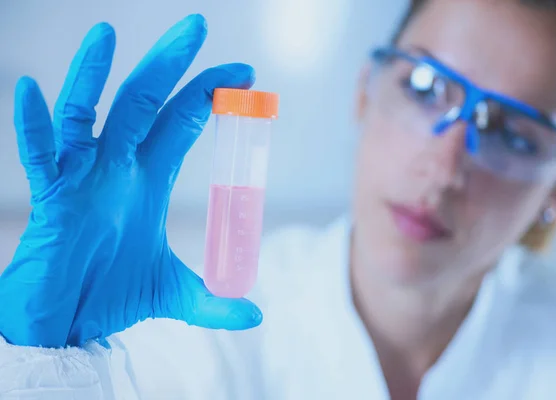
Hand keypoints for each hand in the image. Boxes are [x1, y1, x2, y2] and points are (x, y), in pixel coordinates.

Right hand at [0, 14, 261, 347]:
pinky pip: (39, 157)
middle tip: (198, 25)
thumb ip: (213, 299)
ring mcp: (81, 179)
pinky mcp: (51, 200)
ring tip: (106, 32)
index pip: (181, 122)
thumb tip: (257, 314)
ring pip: (87, 115)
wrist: (66, 325)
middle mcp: (117, 169)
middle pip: (143, 103)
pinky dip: (33, 125)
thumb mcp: (172, 294)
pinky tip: (30, 90)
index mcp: (148, 181)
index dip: (209, 95)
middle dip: (169, 64)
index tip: (245, 73)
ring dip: (95, 75)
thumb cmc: (111, 296)